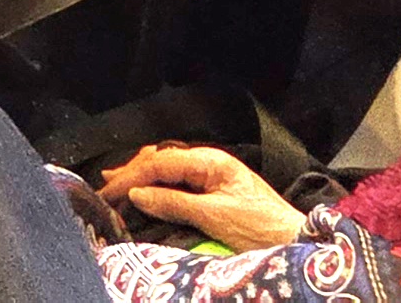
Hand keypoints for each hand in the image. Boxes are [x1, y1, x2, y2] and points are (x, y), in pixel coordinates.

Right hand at [98, 144, 308, 250]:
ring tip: (118, 181)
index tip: (108, 190)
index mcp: (210, 161)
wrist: (294, 240)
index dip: (130, 176)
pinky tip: (148, 189)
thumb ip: (173, 203)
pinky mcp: (217, 190)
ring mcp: (214, 175)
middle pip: (162, 160)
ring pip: (169, 168)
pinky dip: (159, 185)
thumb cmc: (259, 227)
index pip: (159, 162)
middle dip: (132, 170)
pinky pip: (179, 181)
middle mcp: (210, 162)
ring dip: (143, 175)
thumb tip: (137, 194)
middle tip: (106, 185)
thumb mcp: (213, 216)